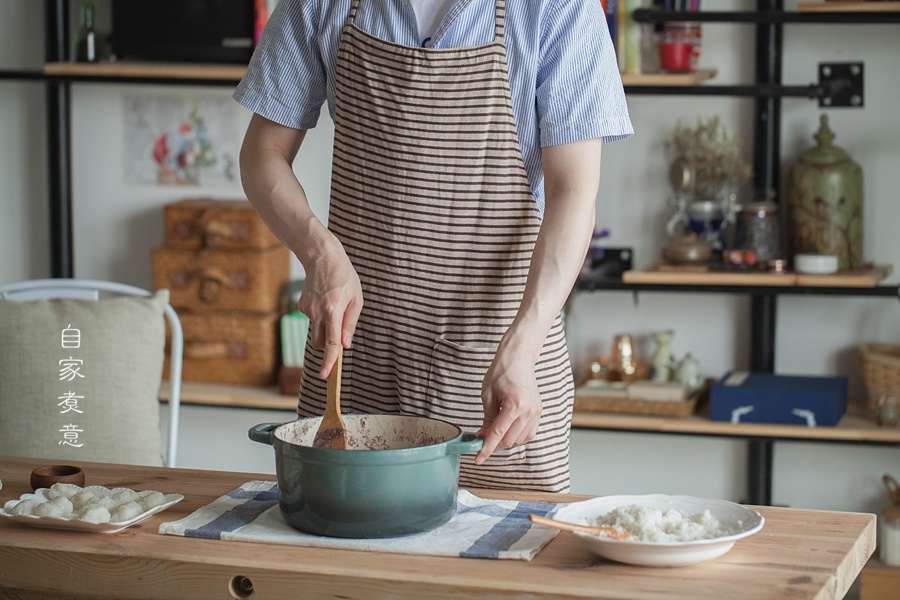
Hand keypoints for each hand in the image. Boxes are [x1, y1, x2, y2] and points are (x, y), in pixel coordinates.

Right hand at [296, 241, 362, 378]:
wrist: (322, 257)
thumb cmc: (344, 277)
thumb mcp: (356, 299)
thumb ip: (350, 323)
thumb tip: (346, 345)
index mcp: (332, 311)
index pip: (332, 343)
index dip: (329, 361)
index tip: (325, 375)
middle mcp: (317, 312)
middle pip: (320, 343)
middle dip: (329, 345)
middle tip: (340, 334)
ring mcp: (306, 309)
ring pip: (316, 332)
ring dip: (325, 330)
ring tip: (334, 308)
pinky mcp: (301, 306)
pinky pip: (312, 320)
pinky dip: (320, 317)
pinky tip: (325, 300)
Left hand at [475, 348, 541, 464]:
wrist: (518, 359)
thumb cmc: (502, 372)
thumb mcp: (488, 395)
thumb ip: (487, 419)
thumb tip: (483, 437)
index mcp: (515, 404)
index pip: (498, 434)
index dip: (487, 449)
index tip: (478, 459)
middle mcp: (529, 411)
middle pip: (510, 441)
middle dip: (494, 445)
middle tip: (481, 440)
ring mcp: (536, 412)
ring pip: (519, 440)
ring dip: (505, 442)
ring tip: (493, 433)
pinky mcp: (539, 413)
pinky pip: (528, 434)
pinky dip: (516, 437)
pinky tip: (507, 431)